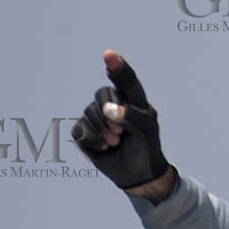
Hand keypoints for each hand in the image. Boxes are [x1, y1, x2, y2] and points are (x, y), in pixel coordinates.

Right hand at [71, 49, 170, 190]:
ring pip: (90, 112)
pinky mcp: (84, 131)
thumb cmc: (146, 146)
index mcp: (132, 99)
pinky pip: (81, 129)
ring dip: (103, 130)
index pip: (125, 80)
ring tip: (116, 142)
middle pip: (102, 94)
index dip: (116, 66)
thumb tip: (108, 110)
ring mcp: (97, 116)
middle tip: (122, 131)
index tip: (109, 54)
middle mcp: (113, 103)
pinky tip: (105, 147)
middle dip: (110, 113)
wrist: (138, 173)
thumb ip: (132, 116)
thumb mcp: (147, 131)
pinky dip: (94, 141)